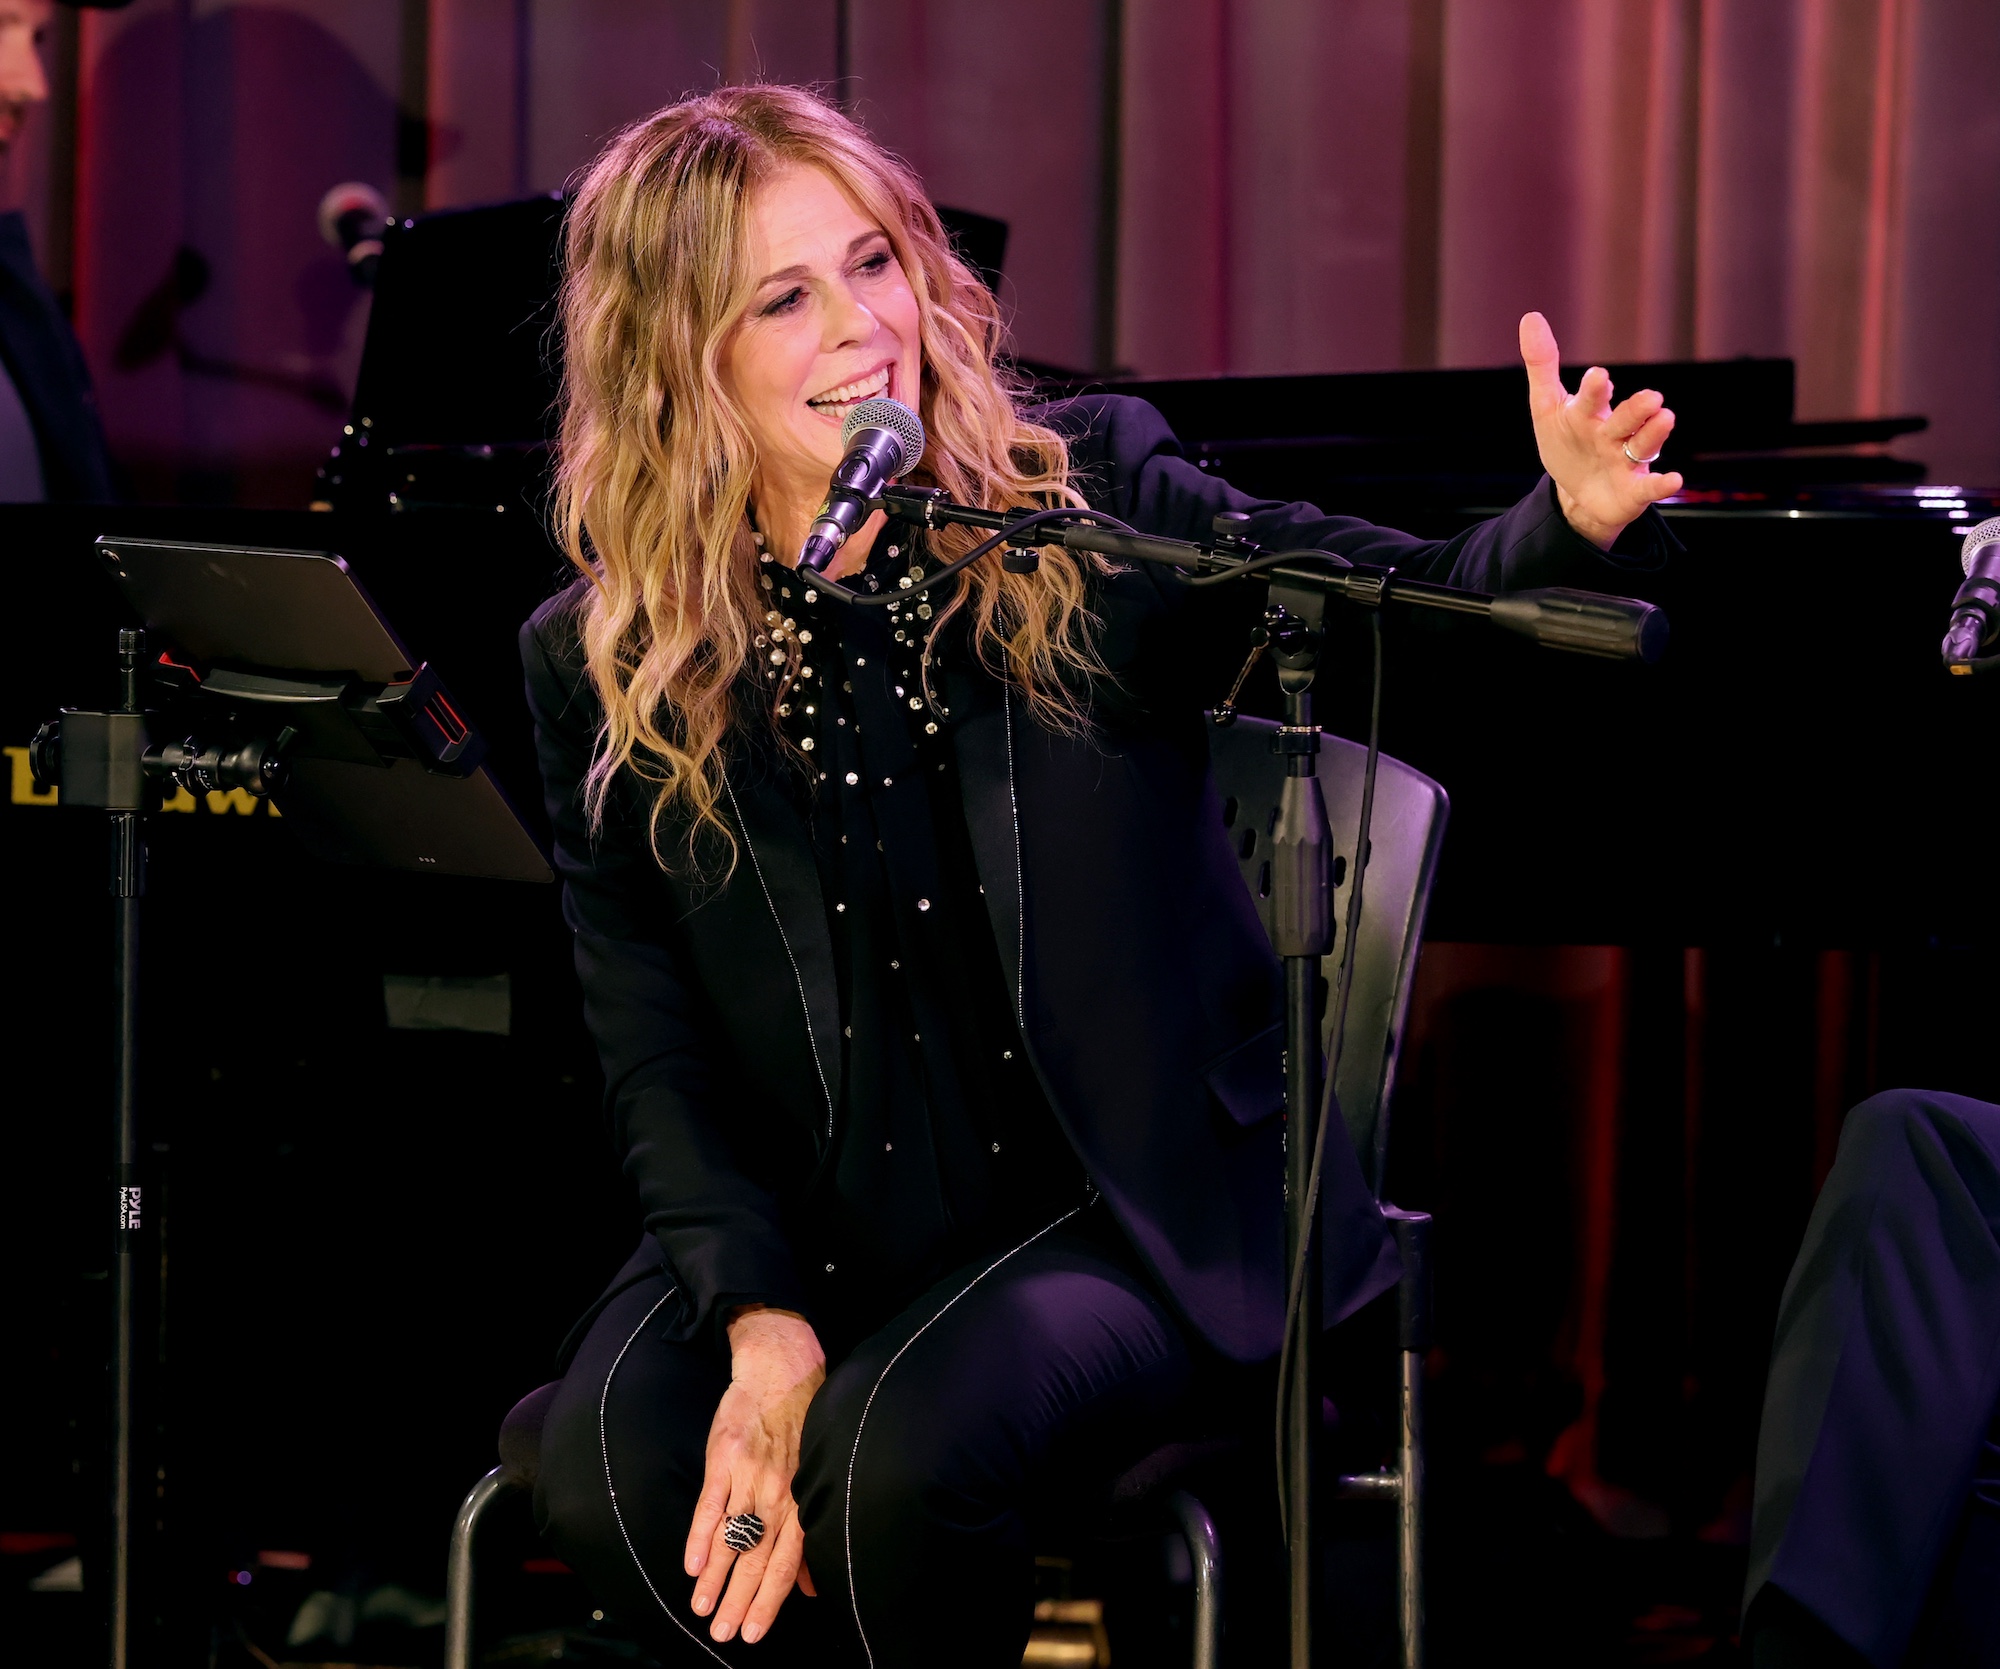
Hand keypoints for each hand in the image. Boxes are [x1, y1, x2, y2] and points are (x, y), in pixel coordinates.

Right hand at [685, 1307, 825, 1643]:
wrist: (779, 1372)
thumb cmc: (801, 1427)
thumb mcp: (813, 1476)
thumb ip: (809, 1534)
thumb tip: (813, 1588)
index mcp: (801, 1502)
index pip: (786, 1563)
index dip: (769, 1601)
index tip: (753, 1633)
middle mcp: (779, 1494)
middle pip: (757, 1558)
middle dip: (739, 1600)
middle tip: (723, 1634)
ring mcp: (750, 1476)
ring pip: (731, 1537)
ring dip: (715, 1577)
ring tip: (702, 1609)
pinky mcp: (724, 1457)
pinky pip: (711, 1504)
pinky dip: (700, 1536)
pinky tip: (690, 1565)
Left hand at [1519, 311, 1683, 550]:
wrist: (1579, 493)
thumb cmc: (1567, 442)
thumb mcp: (1547, 407)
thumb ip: (1543, 365)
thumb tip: (1531, 316)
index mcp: (1590, 413)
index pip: (1592, 398)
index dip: (1595, 389)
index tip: (1597, 376)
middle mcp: (1613, 433)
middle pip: (1625, 419)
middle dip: (1635, 409)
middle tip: (1650, 398)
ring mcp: (1626, 460)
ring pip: (1642, 445)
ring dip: (1654, 434)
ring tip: (1665, 418)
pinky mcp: (1634, 490)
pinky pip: (1650, 486)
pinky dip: (1663, 484)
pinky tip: (1675, 479)